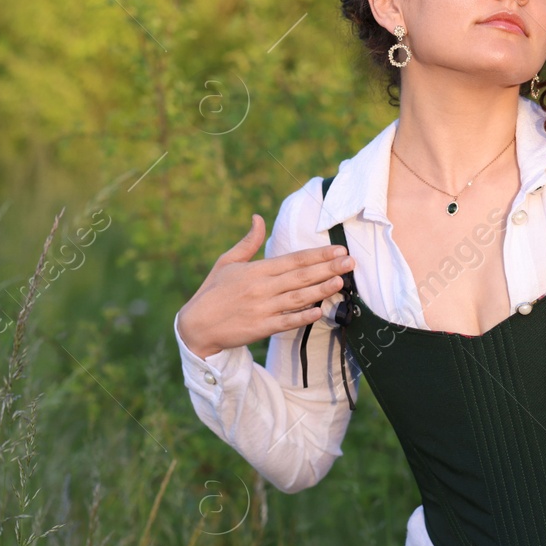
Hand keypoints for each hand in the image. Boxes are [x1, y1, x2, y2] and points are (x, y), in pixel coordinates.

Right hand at [176, 214, 356, 359]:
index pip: (293, 260)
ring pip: (297, 298)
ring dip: (321, 290)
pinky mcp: (260, 328)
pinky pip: (286, 322)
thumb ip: (247, 242)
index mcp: (256, 270)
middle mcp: (261, 288)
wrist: (196, 325)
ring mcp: (262, 309)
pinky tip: (319, 311)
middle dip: (327, 268)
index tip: (338, 250)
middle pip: (300, 276)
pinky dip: (302, 316)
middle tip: (350, 262)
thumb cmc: (213, 292)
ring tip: (341, 281)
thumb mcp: (227, 262)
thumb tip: (258, 218)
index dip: (317, 254)